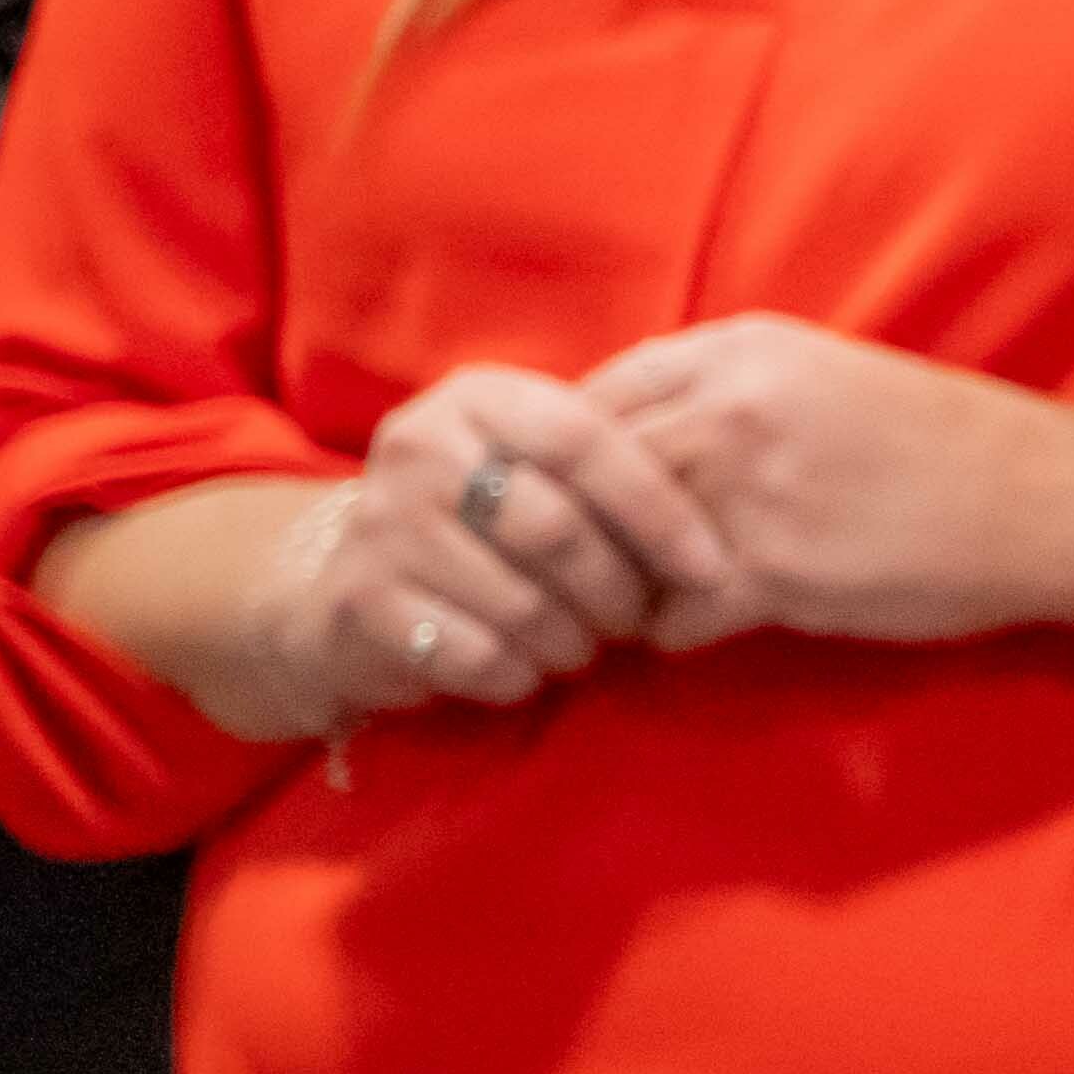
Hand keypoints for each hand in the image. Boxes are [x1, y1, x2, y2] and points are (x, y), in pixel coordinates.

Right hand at [277, 364, 747, 726]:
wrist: (345, 582)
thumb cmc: (484, 519)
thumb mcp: (537, 464)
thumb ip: (615, 458)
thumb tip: (729, 489)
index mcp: (478, 398)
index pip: (586, 440)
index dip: (659, 508)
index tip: (713, 567)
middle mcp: (420, 447)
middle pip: (557, 528)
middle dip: (618, 590)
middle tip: (636, 620)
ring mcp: (381, 524)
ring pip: (522, 603)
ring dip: (574, 642)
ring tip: (584, 646)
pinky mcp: (362, 602)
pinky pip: (477, 655)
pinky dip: (520, 675)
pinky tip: (526, 669)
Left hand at [574, 317, 1073, 645]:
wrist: (1045, 501)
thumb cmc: (944, 441)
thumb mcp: (826, 377)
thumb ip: (730, 393)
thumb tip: (644, 439)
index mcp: (740, 351)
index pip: (592, 396)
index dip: (568, 458)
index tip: (578, 497)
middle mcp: (730, 410)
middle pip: (584, 474)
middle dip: (571, 528)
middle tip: (582, 568)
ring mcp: (746, 493)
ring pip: (611, 548)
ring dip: (609, 587)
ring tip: (625, 607)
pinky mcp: (772, 574)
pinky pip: (669, 617)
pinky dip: (668, 635)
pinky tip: (695, 633)